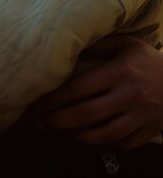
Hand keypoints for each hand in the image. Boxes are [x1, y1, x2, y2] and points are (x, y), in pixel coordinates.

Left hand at [38, 35, 162, 148]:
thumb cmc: (149, 59)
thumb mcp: (128, 44)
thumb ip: (100, 45)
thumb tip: (72, 47)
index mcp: (120, 72)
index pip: (81, 87)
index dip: (57, 97)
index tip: (40, 101)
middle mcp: (129, 96)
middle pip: (87, 114)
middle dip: (60, 121)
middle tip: (41, 123)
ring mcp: (140, 117)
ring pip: (103, 134)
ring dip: (78, 136)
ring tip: (61, 132)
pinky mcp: (148, 131)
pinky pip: (121, 144)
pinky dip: (103, 144)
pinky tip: (89, 139)